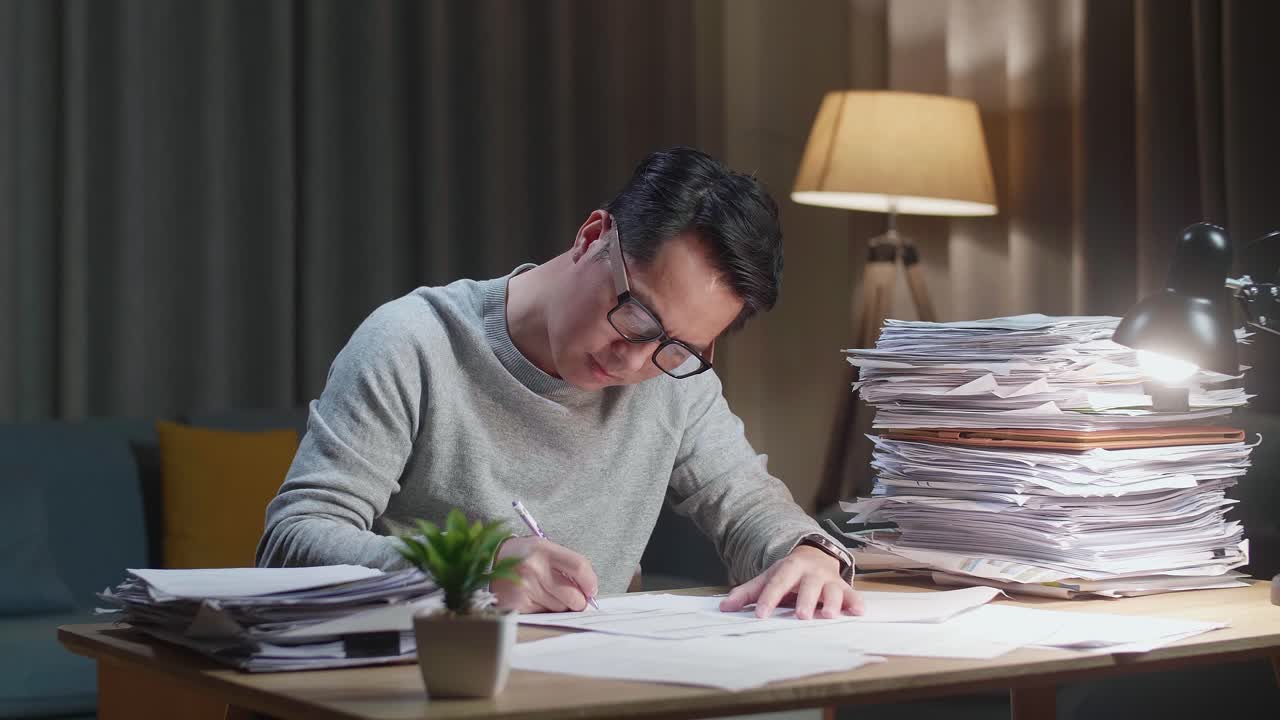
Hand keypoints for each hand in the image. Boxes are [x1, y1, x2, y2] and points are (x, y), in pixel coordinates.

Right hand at [490, 536, 599, 612]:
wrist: (488, 562)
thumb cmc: (523, 556)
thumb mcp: (544, 549)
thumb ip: (567, 566)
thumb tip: (589, 592)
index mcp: (543, 548)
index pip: (579, 566)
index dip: (590, 582)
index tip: (592, 590)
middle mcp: (533, 568)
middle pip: (573, 595)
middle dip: (578, 600)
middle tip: (573, 598)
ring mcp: (524, 587)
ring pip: (559, 608)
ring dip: (559, 606)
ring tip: (545, 593)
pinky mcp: (516, 605)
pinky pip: (544, 615)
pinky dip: (543, 611)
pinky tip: (533, 599)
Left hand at [719, 544, 862, 618]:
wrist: (815, 556)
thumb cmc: (789, 574)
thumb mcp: (768, 578)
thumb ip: (747, 592)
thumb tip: (724, 607)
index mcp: (790, 567)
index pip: (778, 583)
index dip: (769, 598)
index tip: (761, 614)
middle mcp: (812, 572)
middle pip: (809, 585)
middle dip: (806, 600)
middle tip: (801, 616)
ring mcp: (830, 580)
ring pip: (833, 590)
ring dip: (833, 602)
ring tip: (829, 615)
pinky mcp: (844, 588)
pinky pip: (852, 595)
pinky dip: (856, 603)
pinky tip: (858, 612)